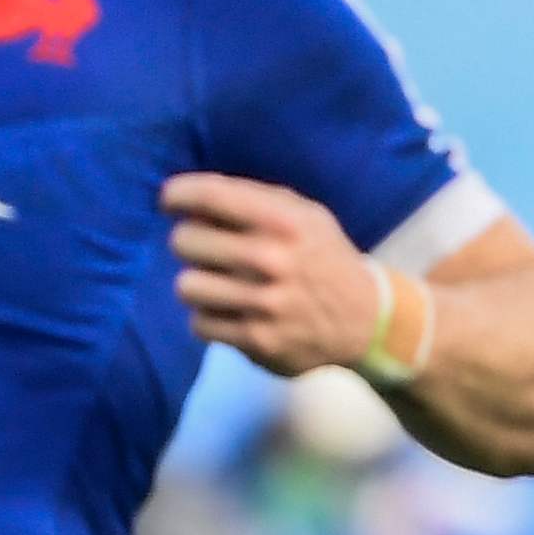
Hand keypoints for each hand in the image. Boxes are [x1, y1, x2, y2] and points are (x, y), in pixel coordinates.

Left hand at [161, 173, 388, 373]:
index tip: (169, 200)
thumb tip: (191, 201)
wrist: (364, 318)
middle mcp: (271, 259)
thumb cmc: (321, 257)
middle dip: (187, 242)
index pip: (210, 196)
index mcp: (283, 220)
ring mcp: (263, 303)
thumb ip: (253, 202)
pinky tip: (227, 311)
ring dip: (196, 283)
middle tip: (200, 247)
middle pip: (185, 242)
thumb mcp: (303, 215)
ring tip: (213, 282)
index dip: (178, 194)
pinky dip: (208, 317)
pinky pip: (200, 324)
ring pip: (186, 286)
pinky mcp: (256, 340)